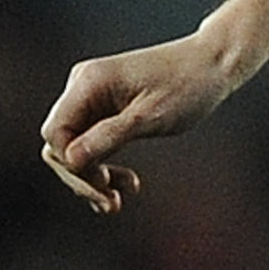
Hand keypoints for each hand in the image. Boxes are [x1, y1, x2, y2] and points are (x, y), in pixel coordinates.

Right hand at [39, 32, 235, 212]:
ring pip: (75, 146)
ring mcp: (92, 97)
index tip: (104, 183)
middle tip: (112, 204)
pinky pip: (91, 142)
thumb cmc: (187, 85)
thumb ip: (109, 137)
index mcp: (88, 82)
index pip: (56, 133)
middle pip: (60, 143)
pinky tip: (124, 185)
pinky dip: (103, 164)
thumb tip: (71, 160)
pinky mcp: (105, 107)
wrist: (212, 65)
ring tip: (118, 200)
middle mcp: (83, 86)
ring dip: (93, 176)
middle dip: (83, 177)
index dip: (72, 164)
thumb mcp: (150, 117)